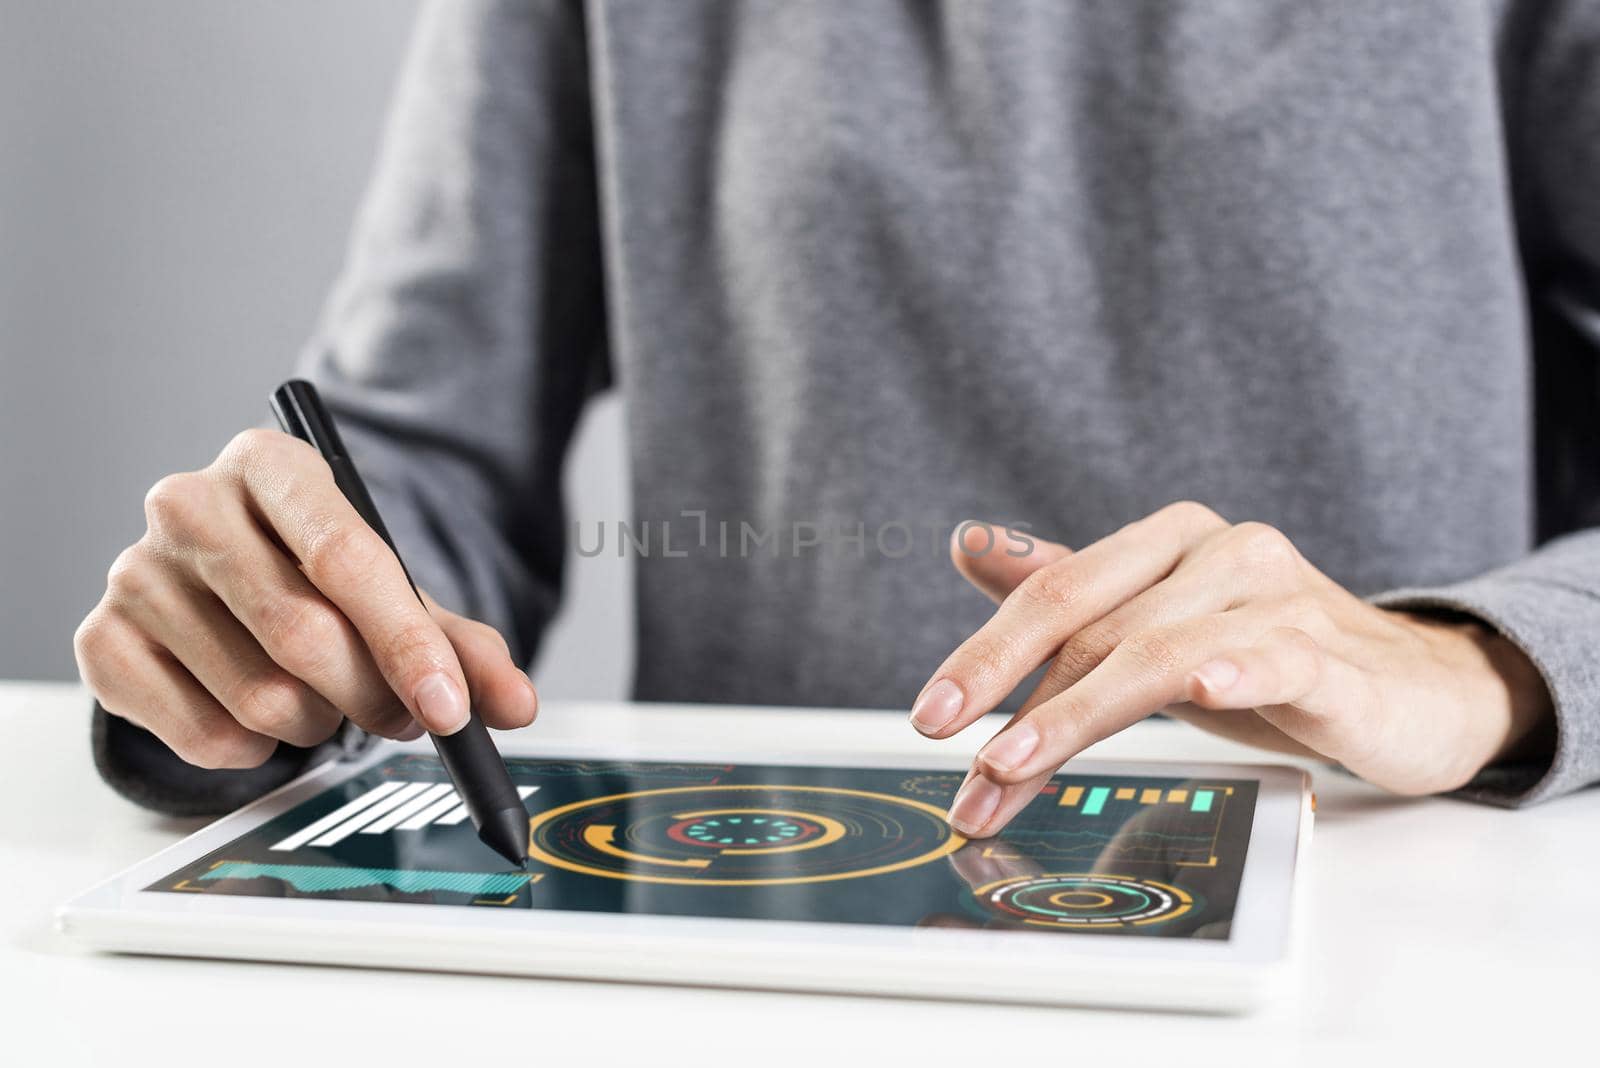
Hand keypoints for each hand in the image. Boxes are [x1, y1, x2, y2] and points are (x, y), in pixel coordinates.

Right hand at [74, 429, 535, 768]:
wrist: (214, 588)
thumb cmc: (313, 579)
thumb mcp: (394, 594)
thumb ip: (463, 646)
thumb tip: (516, 704)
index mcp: (272, 464)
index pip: (347, 556)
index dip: (406, 643)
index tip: (450, 709)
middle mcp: (191, 503)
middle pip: (305, 633)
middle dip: (373, 696)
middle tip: (403, 716)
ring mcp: (135, 571)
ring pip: (259, 697)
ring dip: (316, 725)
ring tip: (322, 703)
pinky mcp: (101, 641)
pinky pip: (204, 734)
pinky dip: (253, 751)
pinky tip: (256, 715)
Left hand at [911, 503, 1553, 836]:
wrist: (1414, 690)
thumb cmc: (1267, 657)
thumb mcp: (1155, 624)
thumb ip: (1068, 590)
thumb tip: (969, 541)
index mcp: (1168, 539)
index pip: (1056, 592)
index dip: (986, 654)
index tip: (932, 716)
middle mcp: (1220, 551)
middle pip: (1093, 625)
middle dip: (1015, 707)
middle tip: (965, 773)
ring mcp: (1281, 598)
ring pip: (1158, 653)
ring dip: (1076, 717)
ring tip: (1017, 769)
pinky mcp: (1335, 657)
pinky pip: (1276, 657)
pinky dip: (1237, 670)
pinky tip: (1204, 687)